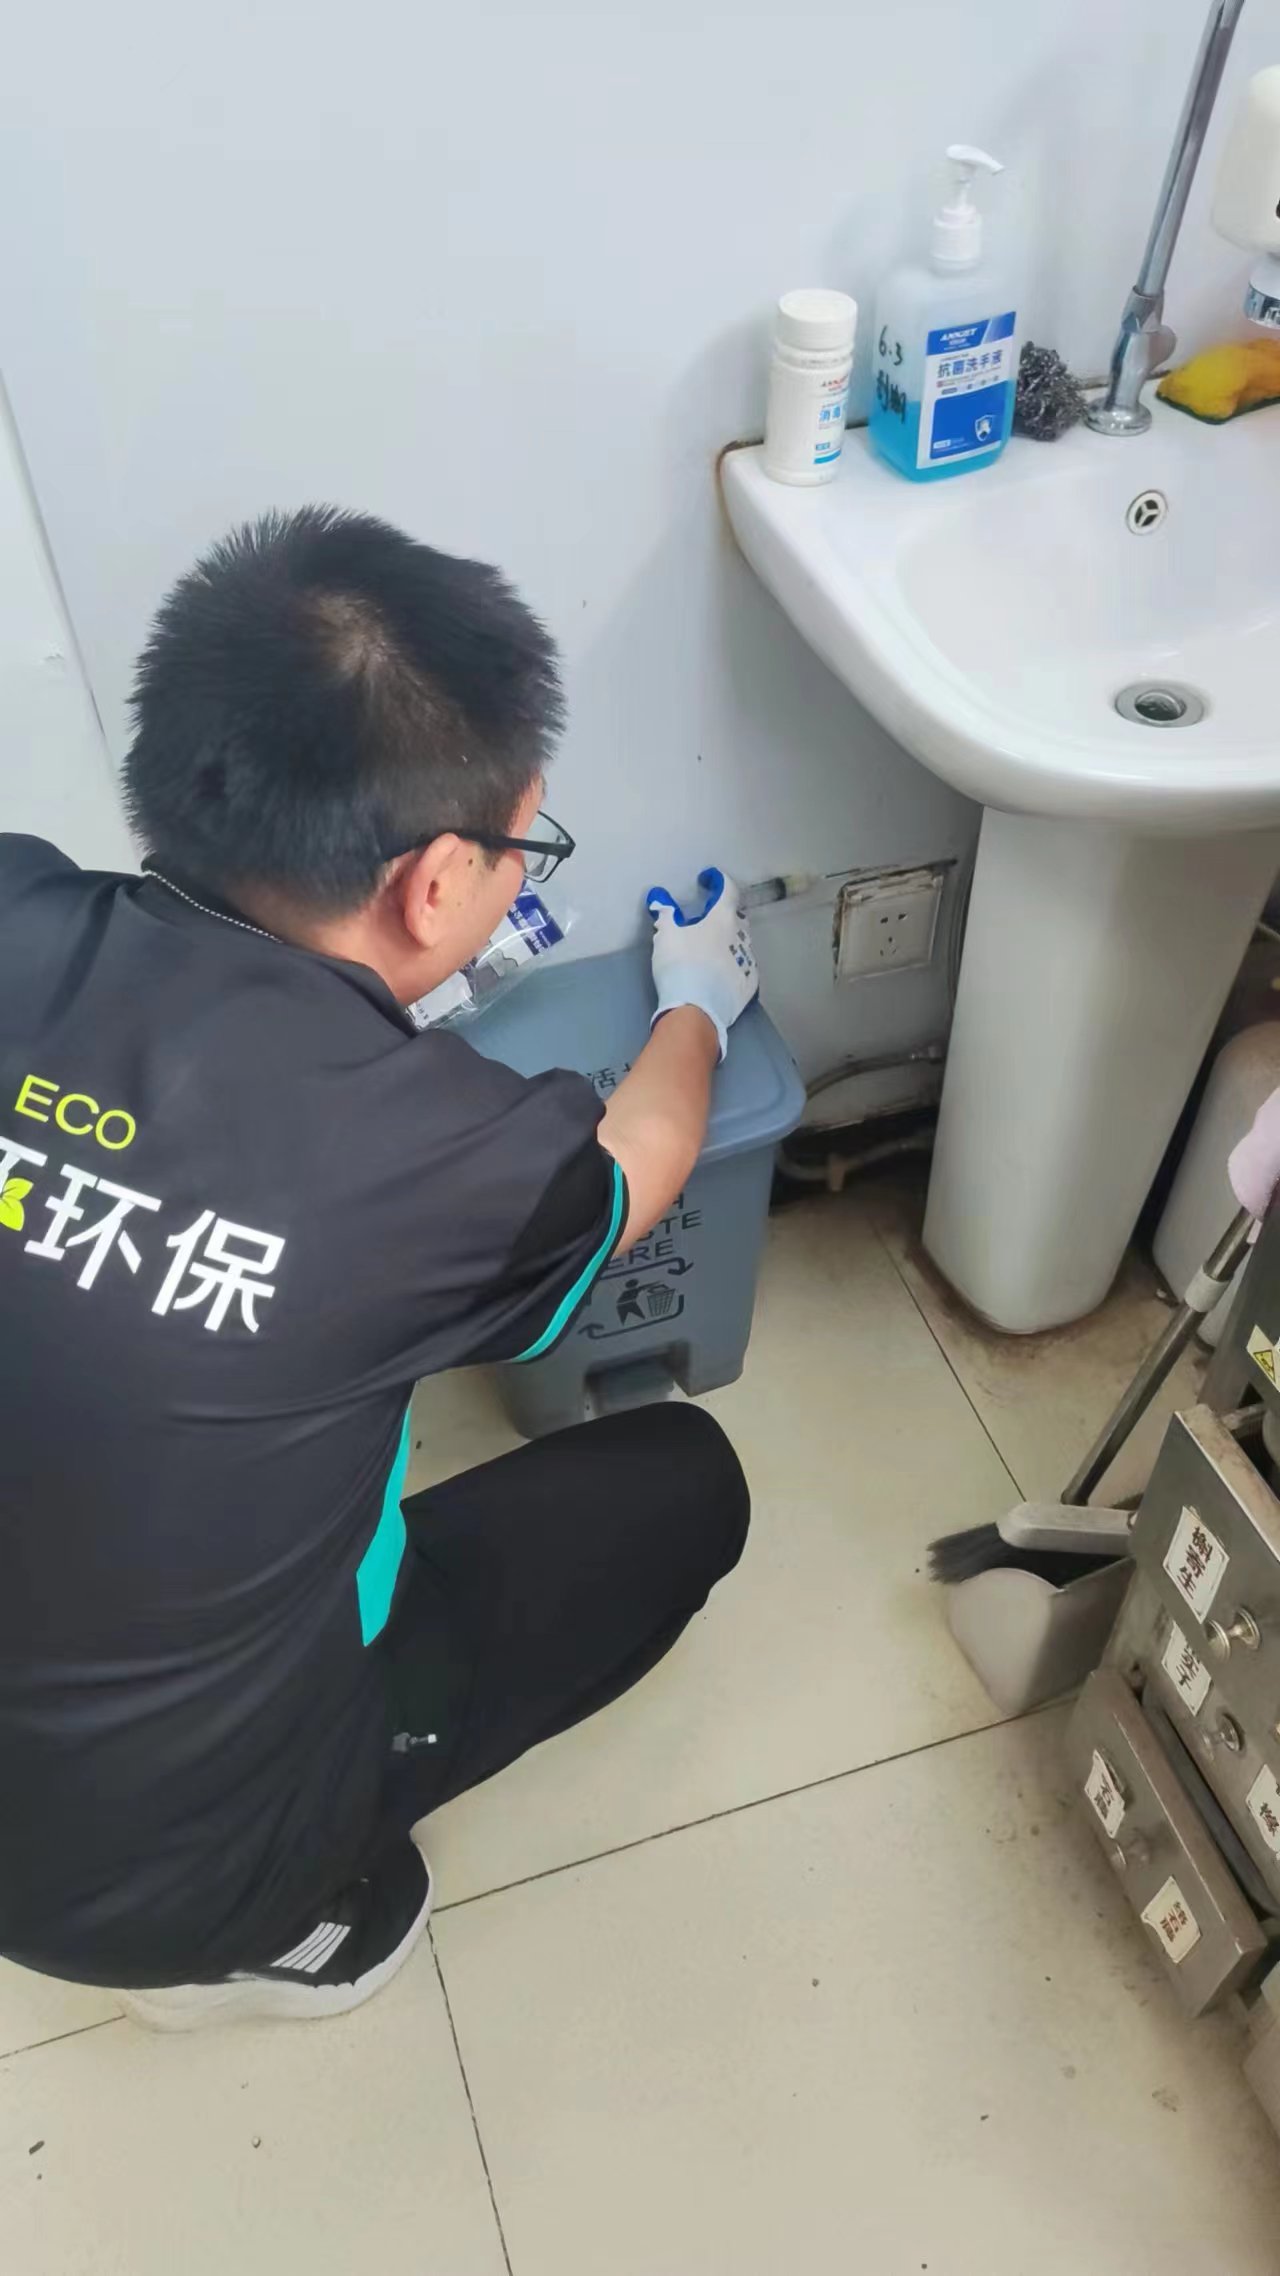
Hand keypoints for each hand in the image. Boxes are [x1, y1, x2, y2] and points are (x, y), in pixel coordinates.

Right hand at [645, 868, 757, 1061]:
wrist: (696, 1009)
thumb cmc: (680, 965)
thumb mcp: (666, 935)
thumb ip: (665, 913)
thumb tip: (659, 896)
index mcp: (723, 918)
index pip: (727, 889)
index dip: (717, 881)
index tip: (707, 880)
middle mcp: (741, 936)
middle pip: (736, 916)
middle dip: (723, 913)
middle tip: (706, 917)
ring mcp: (748, 960)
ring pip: (741, 942)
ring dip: (728, 938)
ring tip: (711, 946)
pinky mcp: (749, 983)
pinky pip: (742, 965)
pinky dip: (732, 962)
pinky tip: (720, 970)